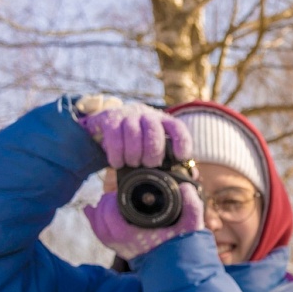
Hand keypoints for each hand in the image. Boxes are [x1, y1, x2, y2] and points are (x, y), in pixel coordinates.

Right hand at [76, 96, 191, 168]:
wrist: (103, 128)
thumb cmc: (134, 143)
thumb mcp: (152, 147)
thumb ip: (168, 158)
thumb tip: (189, 177)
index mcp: (162, 121)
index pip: (177, 127)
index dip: (182, 142)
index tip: (181, 158)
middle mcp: (146, 114)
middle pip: (154, 131)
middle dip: (152, 153)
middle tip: (148, 164)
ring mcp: (127, 114)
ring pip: (133, 133)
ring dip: (133, 154)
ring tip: (132, 164)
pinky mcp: (108, 119)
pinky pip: (114, 136)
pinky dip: (117, 153)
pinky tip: (117, 163)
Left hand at [81, 182, 203, 259]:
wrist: (182, 271)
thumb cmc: (185, 249)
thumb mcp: (192, 226)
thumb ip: (192, 206)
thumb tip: (186, 187)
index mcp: (135, 236)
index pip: (111, 216)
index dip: (111, 202)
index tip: (118, 192)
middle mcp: (125, 244)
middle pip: (102, 220)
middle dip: (105, 204)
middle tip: (114, 194)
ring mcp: (123, 249)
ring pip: (100, 229)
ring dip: (99, 213)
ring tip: (107, 201)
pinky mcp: (124, 252)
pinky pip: (102, 236)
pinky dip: (95, 222)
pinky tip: (91, 211)